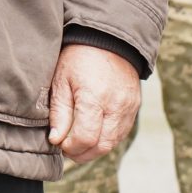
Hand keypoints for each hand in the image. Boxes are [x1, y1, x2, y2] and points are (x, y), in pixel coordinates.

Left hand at [47, 43, 140, 164]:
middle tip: (67, 149)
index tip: (60, 143)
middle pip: (102, 145)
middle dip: (82, 153)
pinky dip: (106, 138)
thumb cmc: (78, 57)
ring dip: (95, 149)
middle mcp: (116, 105)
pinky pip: (122, 132)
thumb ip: (59, 113)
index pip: (86, 138)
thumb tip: (56, 140)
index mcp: (95, 97)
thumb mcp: (61, 80)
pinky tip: (93, 132)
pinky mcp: (135, 107)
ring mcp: (129, 108)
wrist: (108, 39)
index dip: (71, 147)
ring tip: (78, 142)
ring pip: (113, 142)